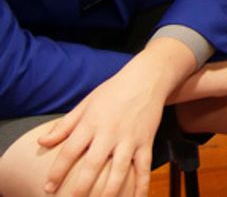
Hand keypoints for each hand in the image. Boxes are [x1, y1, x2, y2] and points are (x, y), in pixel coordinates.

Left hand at [39, 39, 194, 196]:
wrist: (147, 78)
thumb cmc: (113, 90)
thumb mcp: (86, 103)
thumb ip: (65, 125)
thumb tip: (42, 142)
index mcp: (91, 123)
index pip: (70, 151)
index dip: (57, 172)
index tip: (48, 188)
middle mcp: (110, 133)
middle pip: (93, 165)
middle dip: (80, 188)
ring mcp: (130, 138)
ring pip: (119, 170)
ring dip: (109, 192)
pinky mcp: (146, 141)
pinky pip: (144, 168)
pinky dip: (142, 185)